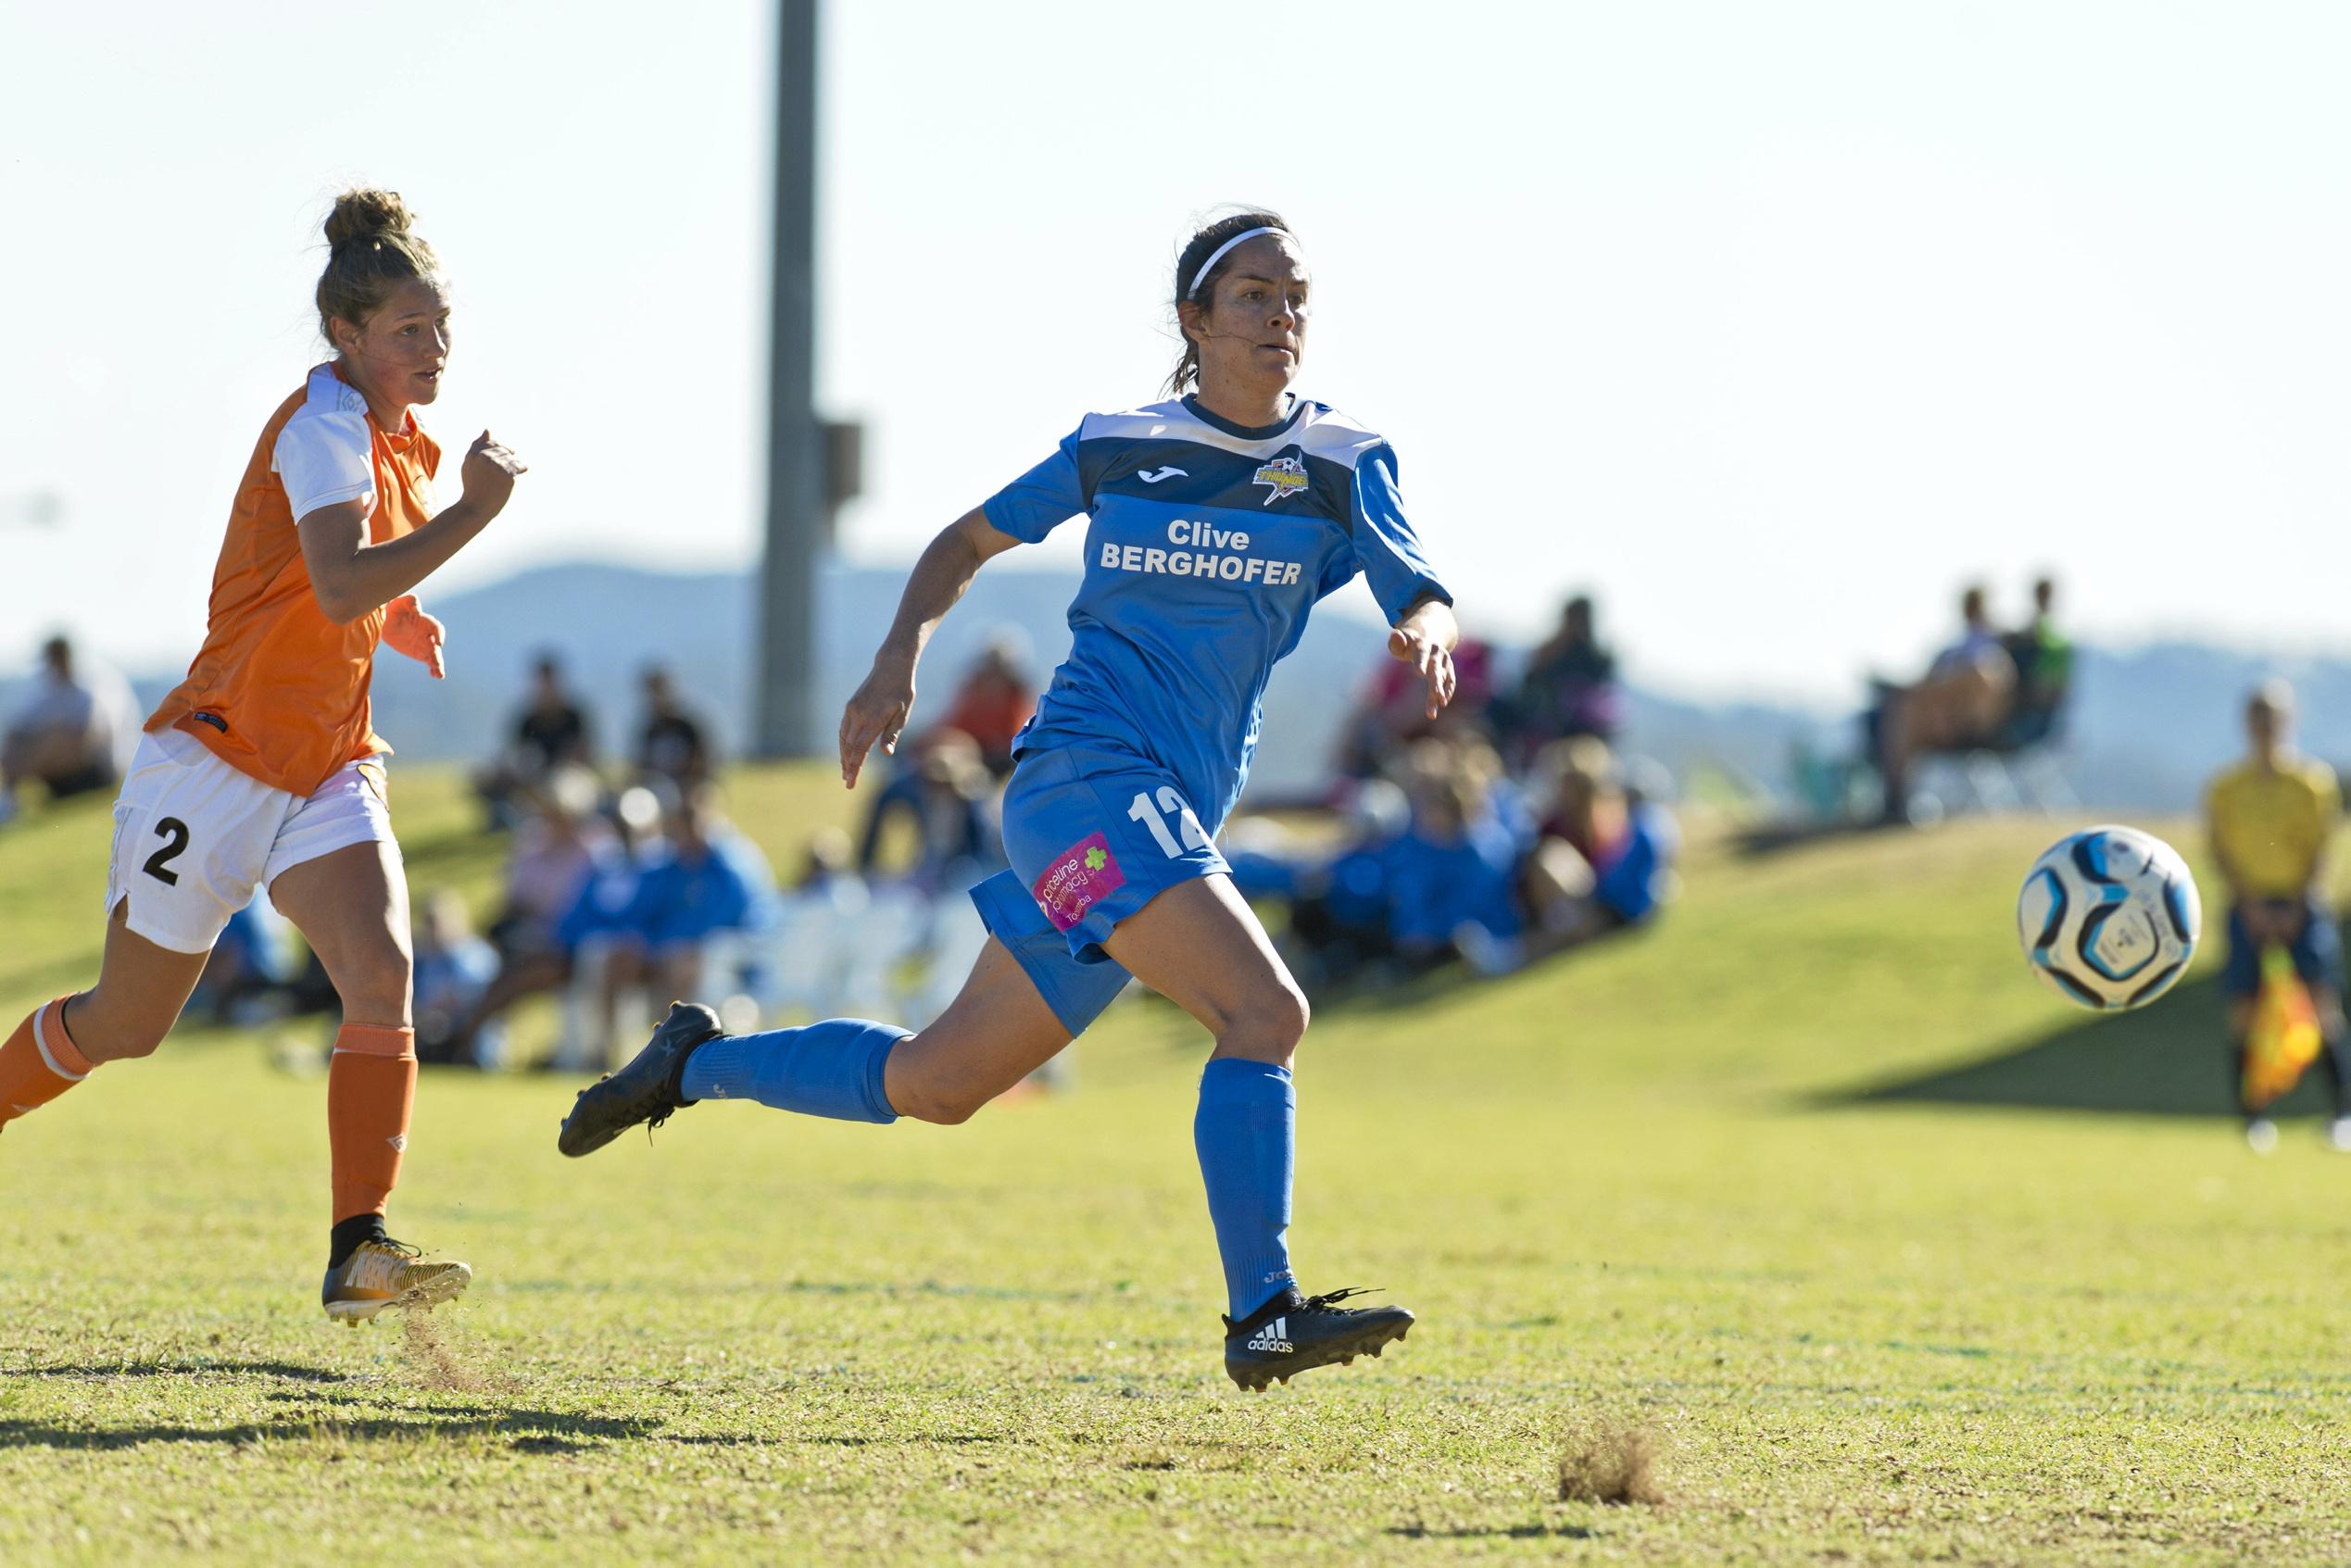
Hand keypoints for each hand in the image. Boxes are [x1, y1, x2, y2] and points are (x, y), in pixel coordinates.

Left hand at [383, 594, 445, 678]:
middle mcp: (429, 635)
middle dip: (437, 655)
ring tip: (439, 674)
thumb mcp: (401, 602)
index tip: (439, 642)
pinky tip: (436, 676)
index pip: (437, 628)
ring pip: (434, 656)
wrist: (388, 621)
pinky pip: (429, 662)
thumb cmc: (396, 609)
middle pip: (436, 646)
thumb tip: (417, 609)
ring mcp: (426, 645)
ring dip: (438, 664)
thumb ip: (410, 601)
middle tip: (437, 663)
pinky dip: (434, 669)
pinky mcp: (420, 653)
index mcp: (427, 622)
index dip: (439, 634)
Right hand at [460, 430, 526, 517]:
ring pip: (513, 457)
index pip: (494, 442)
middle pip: (505, 449)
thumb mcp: (470, 463)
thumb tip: (488, 429)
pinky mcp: (508, 474)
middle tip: (503, 471)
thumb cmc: (473, 485)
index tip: (500, 460)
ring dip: (514, 464)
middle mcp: (485, 456)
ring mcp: (497, 465)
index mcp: (475, 452)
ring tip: (505, 476)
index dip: (500, 450)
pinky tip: (517, 474)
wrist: (476, 506)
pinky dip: (522, 468)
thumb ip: (477, 445)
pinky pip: (521, 465)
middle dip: (508, 457)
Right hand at [838, 650, 917, 787]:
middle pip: (849, 747)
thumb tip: (886, 753)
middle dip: (848, 765)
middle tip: (848, 782)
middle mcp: (859, 715)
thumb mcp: (903, 714)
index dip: (854, 767)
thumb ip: (891, 734)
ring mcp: (852, 710)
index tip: (851, 781)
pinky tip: (846, 752)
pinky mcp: (850, 706)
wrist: (891, 667)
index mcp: (873, 719)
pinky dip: (843, 742)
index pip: (859, 749)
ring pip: (843, 738)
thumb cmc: (902, 692)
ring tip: (845, 771)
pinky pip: (843, 729)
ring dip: (844, 755)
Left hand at [1388, 623, 1456, 719]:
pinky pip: (1450, 681)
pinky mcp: (1449, 668)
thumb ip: (1397, 641)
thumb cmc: (1409, 643)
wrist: (1428, 637)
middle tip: (1436, 695)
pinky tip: (1442, 703)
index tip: (1419, 673)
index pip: (1421, 654)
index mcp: (1423, 645)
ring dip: (1441, 693)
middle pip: (1436, 670)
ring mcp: (1444, 661)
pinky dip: (1448, 692)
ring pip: (1444, 679)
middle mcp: (1436, 653)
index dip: (1421, 663)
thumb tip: (1394, 634)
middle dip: (1436, 683)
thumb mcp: (1400, 641)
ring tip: (1438, 708)